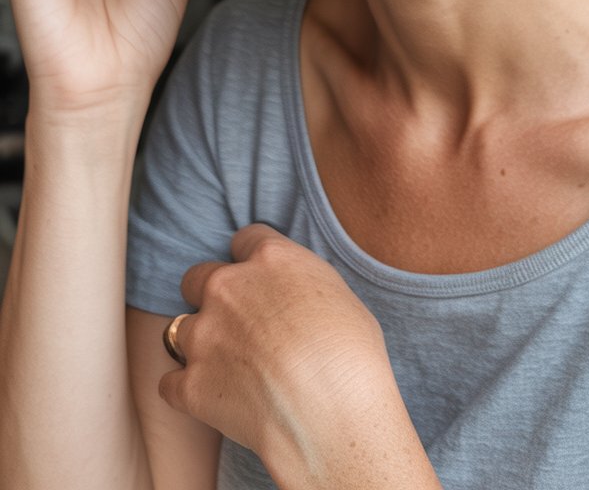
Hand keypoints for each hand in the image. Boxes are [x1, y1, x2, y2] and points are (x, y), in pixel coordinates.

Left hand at [159, 226, 440, 489]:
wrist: (332, 414)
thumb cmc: (352, 357)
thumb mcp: (339, 296)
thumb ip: (301, 284)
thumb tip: (294, 297)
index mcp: (270, 258)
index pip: (245, 240)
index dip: (252, 262)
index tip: (261, 282)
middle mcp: (228, 287)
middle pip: (197, 277)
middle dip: (211, 297)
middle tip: (237, 324)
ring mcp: (205, 335)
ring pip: (180, 328)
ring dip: (199, 345)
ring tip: (228, 368)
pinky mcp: (191, 384)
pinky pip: (169, 382)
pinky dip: (187, 390)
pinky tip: (214, 400)